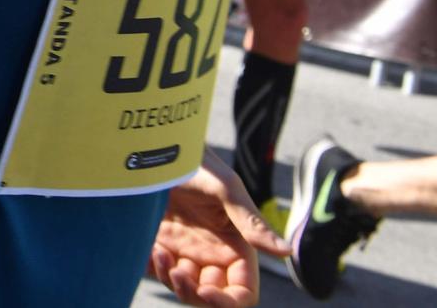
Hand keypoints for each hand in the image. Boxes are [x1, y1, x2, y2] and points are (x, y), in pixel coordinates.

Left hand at [149, 151, 286, 306]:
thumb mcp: (224, 187)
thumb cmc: (194, 160)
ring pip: (183, 289)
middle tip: (176, 271)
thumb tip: (287, 252)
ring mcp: (183, 250)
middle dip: (194, 294)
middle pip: (211, 297)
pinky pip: (155, 273)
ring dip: (170, 279)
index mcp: (235, 246)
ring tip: (159, 251)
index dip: (228, 301)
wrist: (153, 144)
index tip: (206, 291)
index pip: (242, 292)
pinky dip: (152, 269)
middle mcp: (211, 253)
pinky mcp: (157, 243)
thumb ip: (251, 222)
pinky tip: (148, 247)